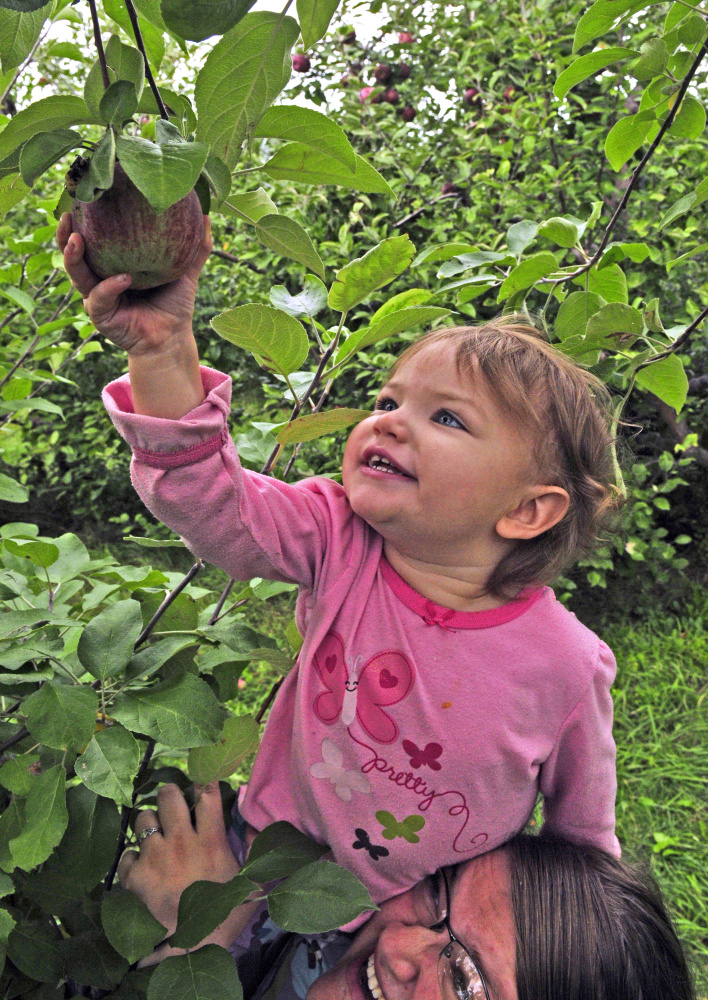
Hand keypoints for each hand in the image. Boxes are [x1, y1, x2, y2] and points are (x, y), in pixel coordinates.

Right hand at [56, 212, 211, 356]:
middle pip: (73, 254)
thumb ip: (195, 247)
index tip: (81, 199)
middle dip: (65, 234)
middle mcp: (100, 279)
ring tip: (77, 239)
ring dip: (73, 257)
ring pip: (77, 275)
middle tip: (68, 215)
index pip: (90, 238)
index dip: (81, 220)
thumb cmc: (175, 304)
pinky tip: (124, 278)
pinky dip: (110, 287)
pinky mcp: (101, 317)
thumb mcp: (184, 271)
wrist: (173, 338)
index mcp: (113, 265)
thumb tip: (207, 215)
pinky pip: (100, 299)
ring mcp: (97, 298)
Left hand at [117, 782, 256, 964]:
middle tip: (171, 800)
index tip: (202, 778)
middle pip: (169, 796)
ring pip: (143, 819)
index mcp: (211, 841)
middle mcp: (181, 843)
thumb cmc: (224, 913)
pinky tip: (142, 865)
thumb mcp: (252, 881)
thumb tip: (253, 822)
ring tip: (155, 834)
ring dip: (149, 824)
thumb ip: (256, 849)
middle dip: (170, 793)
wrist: (192, 949)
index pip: (207, 795)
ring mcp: (156, 858)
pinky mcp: (135, 876)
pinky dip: (132, 857)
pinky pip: (126, 852)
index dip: (204, 781)